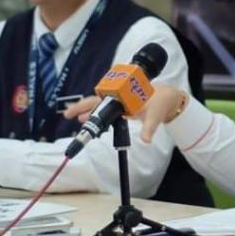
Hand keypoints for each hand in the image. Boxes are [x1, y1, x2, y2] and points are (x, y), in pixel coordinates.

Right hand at [61, 85, 182, 143]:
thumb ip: (149, 129)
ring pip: (98, 102)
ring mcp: (119, 99)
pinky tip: (86, 117)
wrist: (167, 96)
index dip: (87, 108)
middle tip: (67, 114)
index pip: (101, 101)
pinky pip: (105, 106)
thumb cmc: (160, 104)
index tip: (79, 117)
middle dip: (81, 106)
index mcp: (123, 95)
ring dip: (86, 109)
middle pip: (95, 100)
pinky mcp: (121, 103)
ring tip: (73, 116)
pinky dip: (95, 111)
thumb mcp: (155, 117)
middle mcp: (119, 95)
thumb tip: (146, 140)